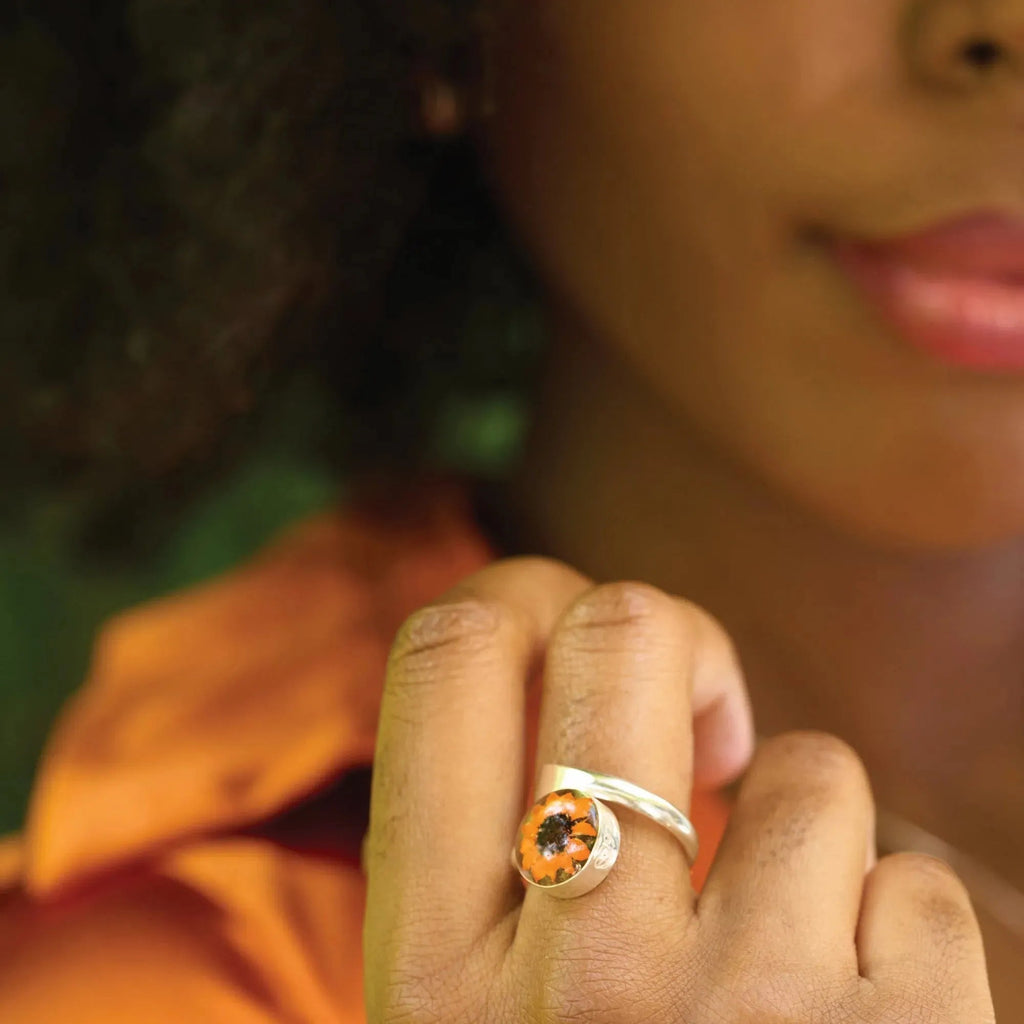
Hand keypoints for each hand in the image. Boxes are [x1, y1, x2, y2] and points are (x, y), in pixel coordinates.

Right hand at [363, 557, 994, 1022]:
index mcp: (432, 968)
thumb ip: (490, 854)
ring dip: (799, 836)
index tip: (577, 658)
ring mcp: (748, 1015)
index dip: (523, 601)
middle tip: (699, 735)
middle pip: (622, 629)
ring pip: (803, 768)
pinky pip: (910, 877)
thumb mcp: (474, 1022)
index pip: (446, 653)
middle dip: (677, 647)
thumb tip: (559, 660)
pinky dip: (891, 930)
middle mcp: (575, 979)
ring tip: (776, 947)